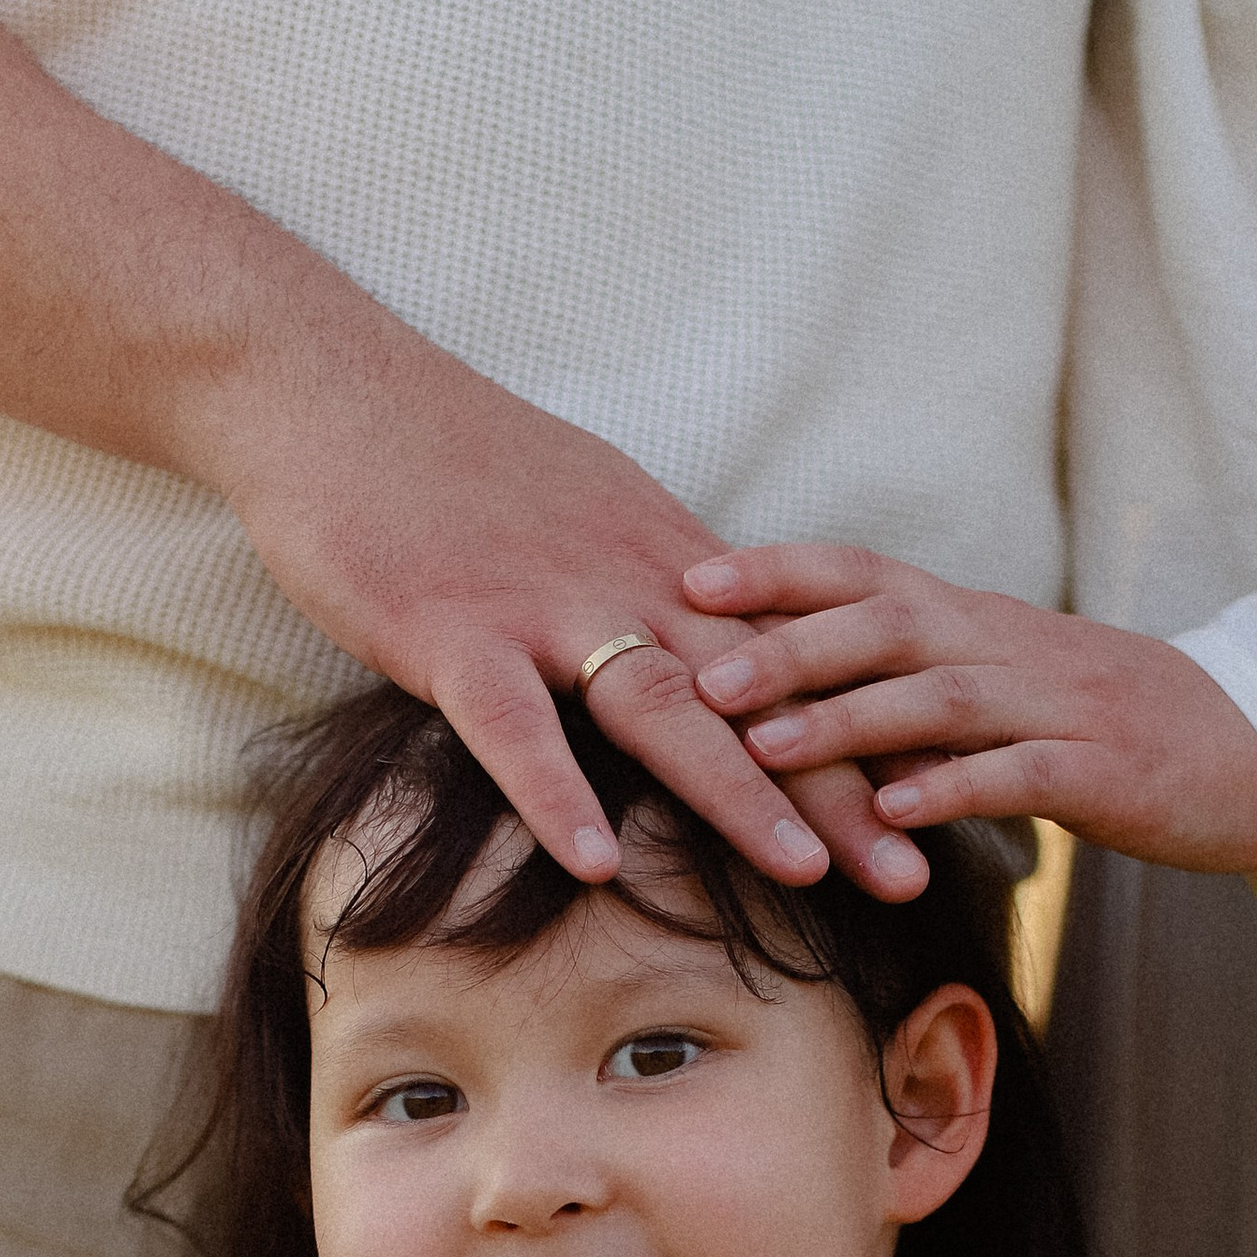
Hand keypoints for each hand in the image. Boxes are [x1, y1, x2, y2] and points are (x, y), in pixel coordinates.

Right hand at [190, 310, 929, 900]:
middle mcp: (623, 577)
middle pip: (754, 695)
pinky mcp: (449, 629)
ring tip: (805, 874)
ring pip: (660, 706)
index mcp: (659, 556)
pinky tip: (596, 863)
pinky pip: (512, 725)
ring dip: (738, 793)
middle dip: (840, 788)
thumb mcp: (574, 513)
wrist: (324, 382)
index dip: (863, 736)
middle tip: (912, 871)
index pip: (788, 660)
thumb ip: (641, 585)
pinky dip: (557, 793)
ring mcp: (538, 605)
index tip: (932, 806)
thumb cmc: (440, 460)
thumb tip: (696, 655)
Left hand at [679, 545, 1256, 877]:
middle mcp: (1011, 646)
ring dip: (846, 720)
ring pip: (938, 696)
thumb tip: (812, 711)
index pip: (867, 574)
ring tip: (764, 746)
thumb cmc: (1118, 730)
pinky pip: (1018, 774)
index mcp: (982, 623)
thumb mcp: (1009, 696)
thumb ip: (918, 695)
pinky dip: (951, 790)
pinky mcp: (1102, 772)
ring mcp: (1059, 706)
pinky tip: (891, 816)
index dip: (780, 571)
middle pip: (887, 623)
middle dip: (787, 644)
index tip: (691, 576)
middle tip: (699, 670)